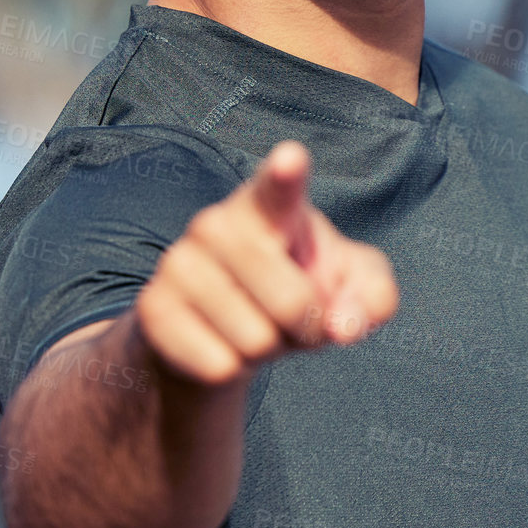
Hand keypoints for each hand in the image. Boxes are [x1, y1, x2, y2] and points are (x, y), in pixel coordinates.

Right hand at [132, 139, 399, 385]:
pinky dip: (232, 370)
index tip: (291, 158)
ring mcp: (178, 262)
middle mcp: (217, 222)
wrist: (221, 328)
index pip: (279, 187)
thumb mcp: (354, 289)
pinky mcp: (153, 309)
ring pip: (255, 340)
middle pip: (292, 303)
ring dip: (267, 349)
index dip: (286, 174)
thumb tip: (343, 326)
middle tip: (292, 315)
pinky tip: (219, 344)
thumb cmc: (300, 289)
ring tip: (253, 323)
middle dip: (306, 327)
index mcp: (269, 204)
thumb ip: (373, 297)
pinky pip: (218, 365)